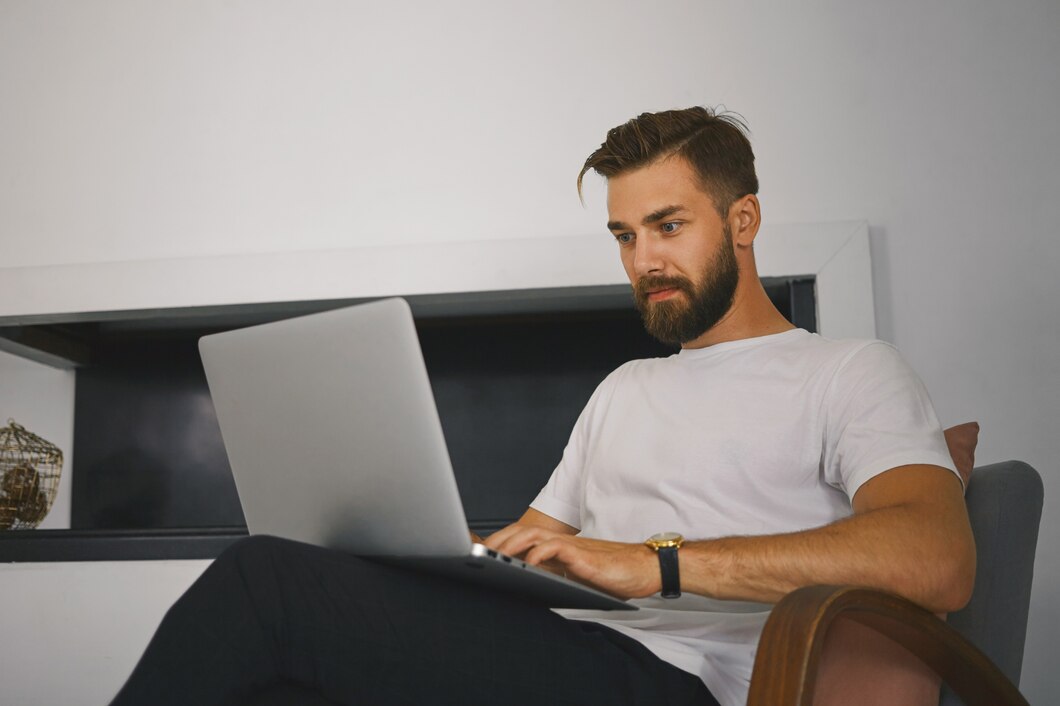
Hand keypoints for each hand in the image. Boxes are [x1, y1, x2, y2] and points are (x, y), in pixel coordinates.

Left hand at [484, 525, 659, 599]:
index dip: (500, 541)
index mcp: (556, 548)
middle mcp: (560, 543)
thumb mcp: (575, 577)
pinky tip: (528, 563)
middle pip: (521, 532)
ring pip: (533, 536)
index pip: (522, 538)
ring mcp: (571, 546)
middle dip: (497, 540)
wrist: (642, 568)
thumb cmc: (612, 575)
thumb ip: (554, 575)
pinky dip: (539, 554)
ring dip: (512, 544)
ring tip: (495, 555)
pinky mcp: (582, 555)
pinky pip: (555, 548)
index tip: (480, 551)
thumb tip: (528, 586)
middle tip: (478, 552)